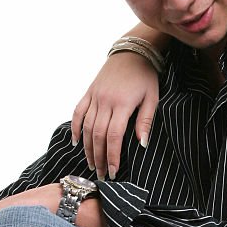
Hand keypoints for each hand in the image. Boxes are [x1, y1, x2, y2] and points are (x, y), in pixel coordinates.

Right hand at [71, 52, 159, 179]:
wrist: (133, 52)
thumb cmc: (146, 76)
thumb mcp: (152, 98)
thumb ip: (146, 121)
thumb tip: (142, 144)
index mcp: (122, 104)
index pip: (114, 136)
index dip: (113, 156)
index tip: (114, 172)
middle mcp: (105, 101)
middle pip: (97, 135)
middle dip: (100, 157)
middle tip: (103, 174)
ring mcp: (95, 97)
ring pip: (86, 127)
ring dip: (87, 148)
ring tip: (92, 164)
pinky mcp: (89, 92)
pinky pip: (78, 112)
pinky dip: (74, 127)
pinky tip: (76, 142)